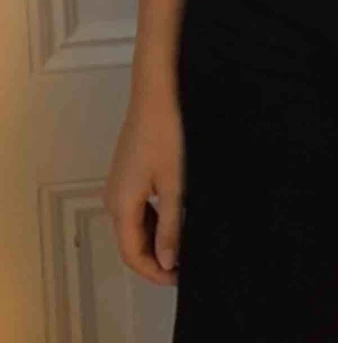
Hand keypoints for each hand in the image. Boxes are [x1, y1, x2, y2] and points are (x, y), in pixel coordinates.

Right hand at [104, 88, 183, 285]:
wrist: (157, 93)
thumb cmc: (168, 134)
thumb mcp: (175, 183)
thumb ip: (170, 224)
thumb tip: (166, 260)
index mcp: (121, 205)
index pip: (132, 254)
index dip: (154, 272)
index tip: (180, 280)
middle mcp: (113, 198)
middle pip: (131, 241)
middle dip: (156, 258)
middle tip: (187, 266)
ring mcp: (119, 184)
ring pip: (135, 224)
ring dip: (156, 239)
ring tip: (185, 246)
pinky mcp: (129, 172)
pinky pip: (138, 206)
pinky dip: (154, 219)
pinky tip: (177, 217)